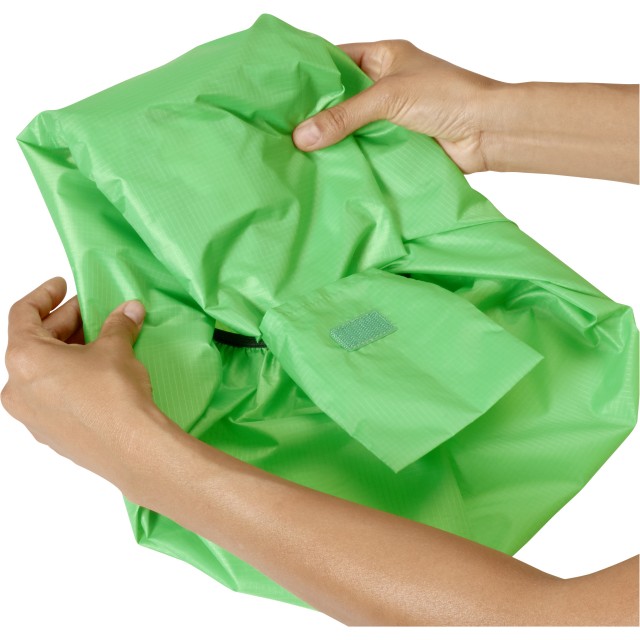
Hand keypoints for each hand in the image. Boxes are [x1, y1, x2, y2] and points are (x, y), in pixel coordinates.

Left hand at [1, 276, 176, 493]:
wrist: (131, 447)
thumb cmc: (114, 394)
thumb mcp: (115, 348)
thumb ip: (117, 325)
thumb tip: (129, 311)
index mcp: (24, 360)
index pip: (23, 314)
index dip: (45, 295)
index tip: (62, 286)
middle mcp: (18, 389)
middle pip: (34, 344)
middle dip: (65, 325)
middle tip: (93, 314)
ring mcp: (32, 416)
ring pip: (44, 373)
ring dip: (68, 353)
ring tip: (100, 344)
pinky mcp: (51, 435)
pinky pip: (53, 397)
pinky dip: (70, 379)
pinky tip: (98, 376)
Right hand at [292, 39, 497, 172]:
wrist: (488, 132)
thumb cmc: (448, 97)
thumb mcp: (388, 98)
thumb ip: (344, 116)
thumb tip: (301, 136)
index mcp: (382, 56)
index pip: (336, 59)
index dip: (309, 73)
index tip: (280, 89)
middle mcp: (384, 83)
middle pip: (340, 97)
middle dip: (315, 112)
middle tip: (281, 126)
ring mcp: (390, 115)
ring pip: (351, 126)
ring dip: (332, 139)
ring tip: (295, 150)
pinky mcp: (396, 142)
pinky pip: (365, 148)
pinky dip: (350, 156)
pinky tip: (326, 167)